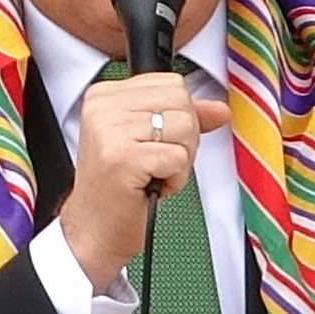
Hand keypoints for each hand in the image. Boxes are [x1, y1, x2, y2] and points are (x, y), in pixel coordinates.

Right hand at [63, 71, 233, 287]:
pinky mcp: (122, 157)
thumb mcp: (150, 142)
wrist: (95, 230)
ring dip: (180, 161)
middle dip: (184, 139)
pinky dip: (175, 179)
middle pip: (182, 102)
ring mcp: (110, 131)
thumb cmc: (119, 189)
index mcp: (106, 95)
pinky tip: (152, 186)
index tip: (156, 143)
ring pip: (185, 128)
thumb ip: (183, 118)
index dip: (179, 118)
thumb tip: (219, 109)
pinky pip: (178, 157)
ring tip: (153, 174)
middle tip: (157, 162)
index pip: (172, 83)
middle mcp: (103, 107)